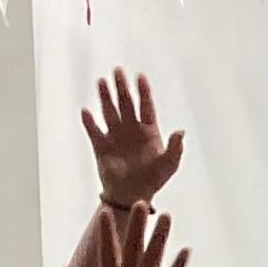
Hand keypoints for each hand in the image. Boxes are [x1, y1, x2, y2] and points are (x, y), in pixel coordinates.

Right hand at [81, 68, 184, 207]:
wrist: (132, 195)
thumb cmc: (153, 179)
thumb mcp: (169, 164)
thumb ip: (176, 148)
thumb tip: (181, 130)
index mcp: (148, 131)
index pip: (146, 106)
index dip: (144, 91)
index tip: (140, 76)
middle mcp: (131, 129)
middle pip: (126, 103)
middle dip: (122, 87)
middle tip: (118, 70)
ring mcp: (115, 136)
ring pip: (109, 112)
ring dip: (105, 97)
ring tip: (102, 82)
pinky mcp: (101, 146)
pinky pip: (94, 131)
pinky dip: (89, 122)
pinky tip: (86, 111)